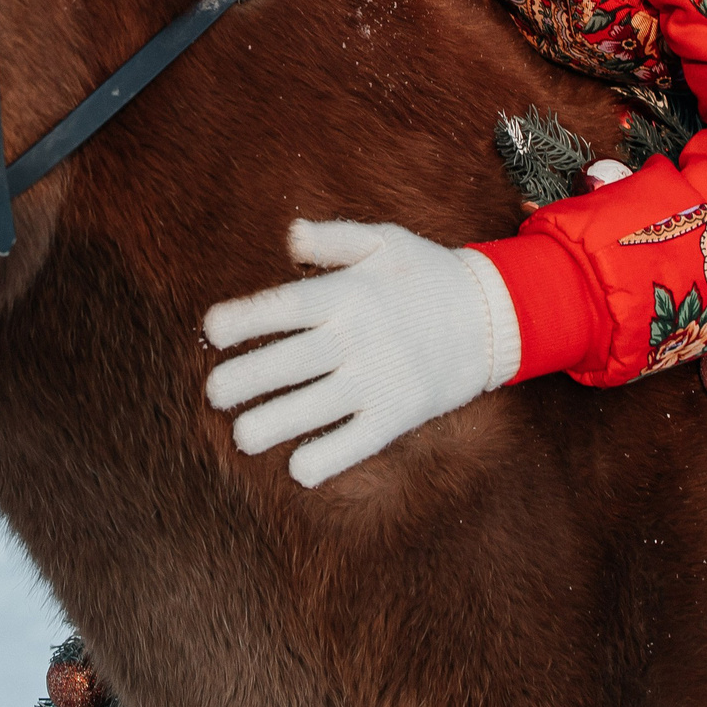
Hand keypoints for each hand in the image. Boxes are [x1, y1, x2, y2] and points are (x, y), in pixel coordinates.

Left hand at [203, 220, 520, 487]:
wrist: (495, 317)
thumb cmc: (428, 276)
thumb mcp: (386, 241)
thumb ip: (334, 239)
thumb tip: (289, 238)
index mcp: (348, 293)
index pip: (284, 306)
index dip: (243, 319)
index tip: (212, 331)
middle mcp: (358, 337)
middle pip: (290, 362)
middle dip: (244, 379)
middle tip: (212, 393)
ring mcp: (379, 379)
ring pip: (315, 408)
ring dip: (273, 425)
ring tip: (241, 436)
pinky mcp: (398, 414)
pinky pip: (356, 442)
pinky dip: (327, 459)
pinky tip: (297, 468)